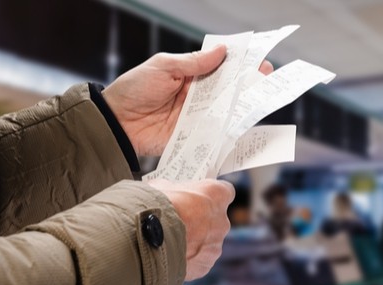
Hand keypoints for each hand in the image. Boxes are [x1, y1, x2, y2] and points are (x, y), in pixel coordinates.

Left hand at [103, 46, 273, 155]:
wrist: (116, 123)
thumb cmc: (134, 89)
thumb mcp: (163, 67)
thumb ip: (194, 62)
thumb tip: (222, 51)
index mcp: (190, 74)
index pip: (220, 67)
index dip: (239, 63)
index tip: (258, 60)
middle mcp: (197, 95)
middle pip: (228, 89)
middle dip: (248, 84)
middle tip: (266, 79)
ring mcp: (196, 116)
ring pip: (225, 110)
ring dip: (242, 106)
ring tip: (261, 100)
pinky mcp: (193, 135)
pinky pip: (215, 132)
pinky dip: (229, 130)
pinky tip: (244, 126)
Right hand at [146, 179, 234, 280]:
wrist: (145, 237)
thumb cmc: (155, 206)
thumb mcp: (163, 187)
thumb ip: (175, 190)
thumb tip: (168, 192)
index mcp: (216, 195)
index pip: (224, 192)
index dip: (210, 196)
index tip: (200, 198)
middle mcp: (221, 221)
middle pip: (215, 220)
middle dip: (200, 221)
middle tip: (180, 222)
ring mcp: (215, 245)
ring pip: (207, 243)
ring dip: (193, 242)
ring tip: (171, 241)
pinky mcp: (204, 264)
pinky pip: (198, 261)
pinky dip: (186, 259)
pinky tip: (170, 255)